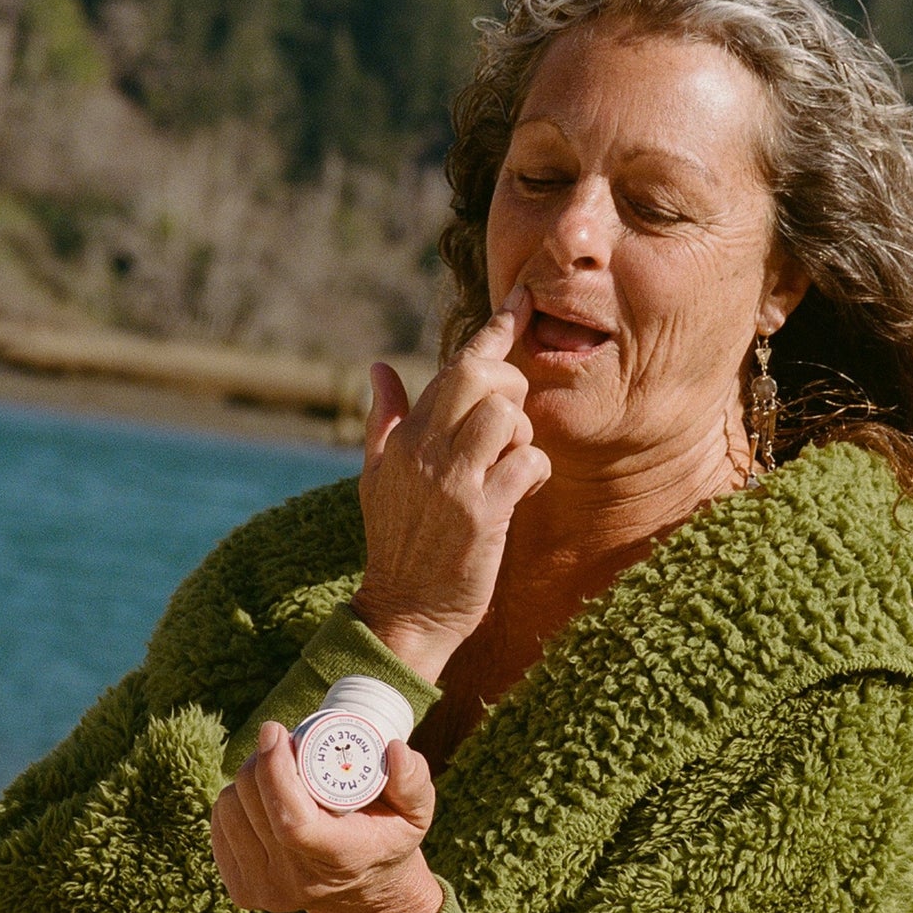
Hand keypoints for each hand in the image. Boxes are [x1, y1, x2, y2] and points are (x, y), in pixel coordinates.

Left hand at [211, 722, 443, 912]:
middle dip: (261, 760)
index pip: (292, 823)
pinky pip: (219, 824)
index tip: (276, 731)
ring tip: (276, 772)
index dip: (275, 772)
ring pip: (229, 808)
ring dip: (246, 778)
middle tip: (283, 742)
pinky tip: (260, 798)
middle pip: (254, 805)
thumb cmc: (387, 836)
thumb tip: (394, 748)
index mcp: (339, 860)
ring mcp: (264, 890)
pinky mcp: (242, 890)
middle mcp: (296, 883)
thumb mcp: (415, 812)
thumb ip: (413, 780)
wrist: (362, 891)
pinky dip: (234, 799)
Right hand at [351, 286, 550, 680]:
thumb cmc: (397, 544)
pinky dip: (536, 474)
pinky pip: (528, 464)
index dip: (496, 328)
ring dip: (523, 437)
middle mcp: (425, 450)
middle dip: (513, 389)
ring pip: (509, 416)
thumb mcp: (377, 478)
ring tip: (509, 467)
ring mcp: (453, 480)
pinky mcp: (482, 514)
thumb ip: (384, 419)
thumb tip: (378, 367)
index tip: (524, 299)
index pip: (455, 366)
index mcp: (405, 436)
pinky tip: (520, 495)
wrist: (402, 612)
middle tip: (511, 427)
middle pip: (483, 376)